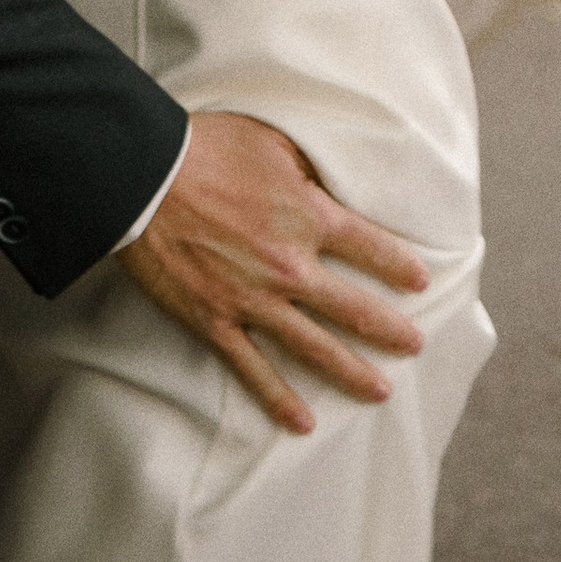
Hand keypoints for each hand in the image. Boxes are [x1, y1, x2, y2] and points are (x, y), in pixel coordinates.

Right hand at [124, 111, 430, 434]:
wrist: (140, 177)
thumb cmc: (203, 148)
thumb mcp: (268, 139)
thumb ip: (304, 165)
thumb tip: (325, 179)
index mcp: (307, 215)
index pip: (370, 246)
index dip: (398, 266)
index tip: (420, 281)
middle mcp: (290, 265)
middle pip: (354, 309)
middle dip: (390, 331)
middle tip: (415, 345)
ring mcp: (253, 300)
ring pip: (316, 348)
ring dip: (352, 373)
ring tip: (380, 391)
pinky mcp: (216, 321)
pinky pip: (254, 370)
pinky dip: (279, 400)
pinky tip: (303, 423)